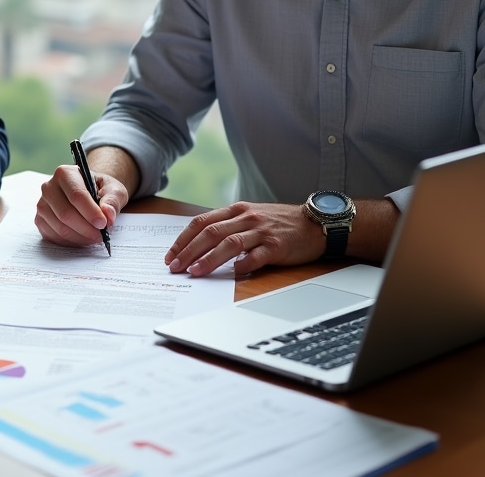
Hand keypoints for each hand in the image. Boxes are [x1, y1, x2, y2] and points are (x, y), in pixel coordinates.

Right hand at [34, 164, 129, 246]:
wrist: (88, 194)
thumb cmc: (100, 190)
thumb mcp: (114, 189)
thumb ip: (113, 200)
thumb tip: (108, 214)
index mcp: (66, 173)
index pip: (76, 195)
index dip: (90, 212)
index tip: (104, 224)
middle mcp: (49, 187)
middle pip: (66, 213)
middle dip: (86, 228)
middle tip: (101, 235)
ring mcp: (42, 204)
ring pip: (60, 227)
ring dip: (80, 237)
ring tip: (94, 237)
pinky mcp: (40, 220)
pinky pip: (54, 237)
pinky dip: (71, 242)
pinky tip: (82, 238)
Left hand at [165, 201, 323, 276]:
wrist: (313, 223)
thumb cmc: (277, 223)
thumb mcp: (249, 216)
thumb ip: (227, 225)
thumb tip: (199, 244)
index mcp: (235, 210)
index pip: (202, 222)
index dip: (184, 239)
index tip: (171, 255)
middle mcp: (246, 218)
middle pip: (211, 233)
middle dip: (189, 250)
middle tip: (175, 266)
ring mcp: (261, 231)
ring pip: (229, 243)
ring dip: (209, 258)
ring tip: (195, 271)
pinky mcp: (276, 246)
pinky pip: (256, 257)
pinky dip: (243, 265)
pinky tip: (232, 274)